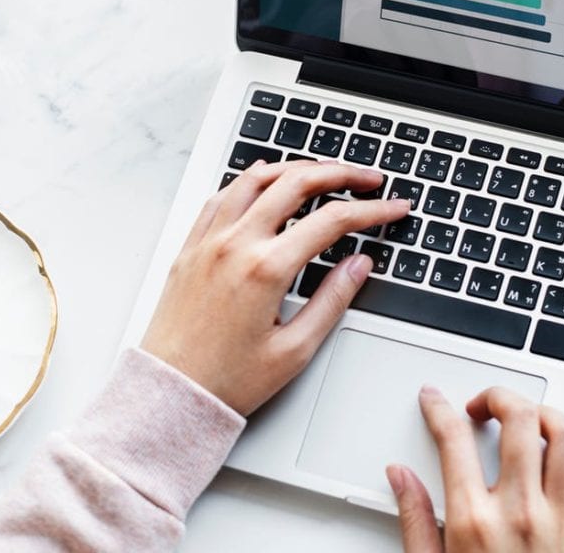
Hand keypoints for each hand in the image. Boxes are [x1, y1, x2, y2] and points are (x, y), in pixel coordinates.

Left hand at [141, 160, 409, 415]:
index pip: (332, 221)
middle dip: (340, 174)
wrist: (170, 394)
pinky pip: (221, 196)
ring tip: (323, 172)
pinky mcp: (191, 248)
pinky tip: (265, 180)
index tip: (394, 207)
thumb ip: (332, 300)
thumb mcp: (294, 350)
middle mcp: (235, 245)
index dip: (372, 210)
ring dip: (295, 168)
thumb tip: (359, 264)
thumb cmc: (226, 381)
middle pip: (296, 183)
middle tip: (367, 179)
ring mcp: (209, 241)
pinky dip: (250, 180)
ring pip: (256, 179)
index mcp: (265, 269)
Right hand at [387, 387, 563, 552]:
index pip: (453, 439)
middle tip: (482, 404)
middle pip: (518, 419)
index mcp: (473, 522)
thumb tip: (401, 477)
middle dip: (497, 395)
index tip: (434, 400)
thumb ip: (415, 518)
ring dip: (543, 414)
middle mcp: (520, 513)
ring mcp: (561, 520)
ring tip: (524, 418)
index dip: (438, 408)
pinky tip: (562, 450)